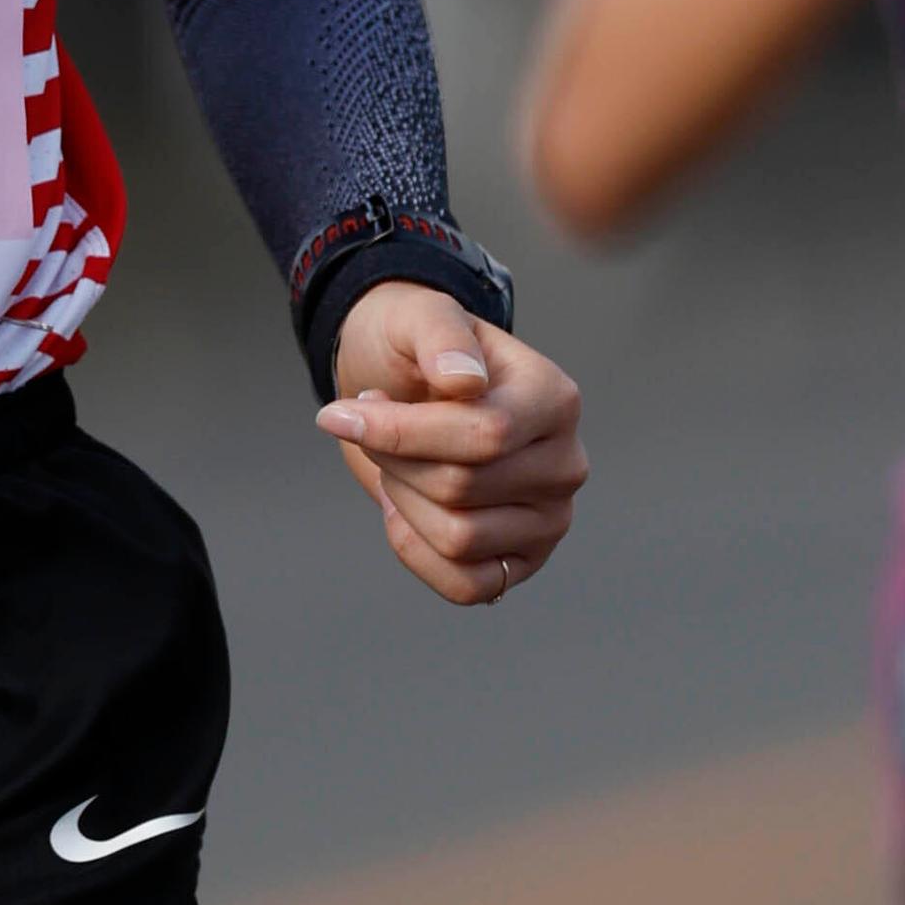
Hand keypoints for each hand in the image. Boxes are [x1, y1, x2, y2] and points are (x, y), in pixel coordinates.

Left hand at [315, 290, 586, 606]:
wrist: (410, 384)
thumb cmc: (421, 351)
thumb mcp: (421, 317)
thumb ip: (441, 335)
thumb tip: (464, 380)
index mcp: (555, 400)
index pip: (484, 436)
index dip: (400, 433)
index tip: (339, 413)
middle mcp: (565, 465)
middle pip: (461, 488)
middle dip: (396, 460)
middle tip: (378, 430)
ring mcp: (550, 521)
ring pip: (457, 539)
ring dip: (403, 502)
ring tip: (401, 466)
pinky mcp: (522, 563)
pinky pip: (466, 586)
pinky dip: (417, 553)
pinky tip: (405, 512)